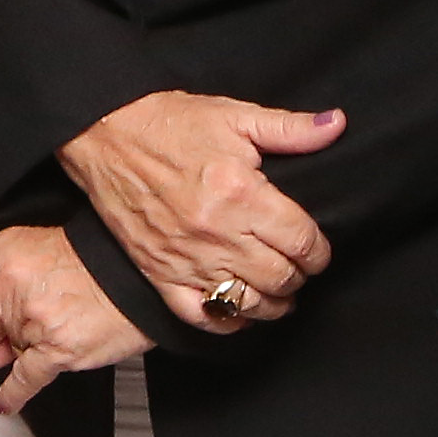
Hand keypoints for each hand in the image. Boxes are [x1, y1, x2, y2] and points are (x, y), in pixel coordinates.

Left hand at [0, 226, 154, 414]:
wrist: (135, 272)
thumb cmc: (92, 261)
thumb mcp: (34, 256)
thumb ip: (3, 295)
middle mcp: (7, 285)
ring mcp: (30, 318)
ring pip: (0, 354)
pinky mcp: (56, 347)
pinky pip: (25, 378)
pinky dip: (13, 394)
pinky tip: (7, 404)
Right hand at [56, 91, 339, 325]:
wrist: (101, 134)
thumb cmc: (165, 123)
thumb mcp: (232, 115)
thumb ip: (289, 128)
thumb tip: (336, 125)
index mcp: (240, 193)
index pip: (302, 241)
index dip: (319, 250)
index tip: (316, 248)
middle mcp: (216, 233)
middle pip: (281, 277)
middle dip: (299, 275)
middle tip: (299, 265)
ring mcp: (186, 258)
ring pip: (247, 302)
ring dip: (272, 303)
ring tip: (278, 292)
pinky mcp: (159, 272)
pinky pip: (200, 314)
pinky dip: (226, 320)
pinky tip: (238, 311)